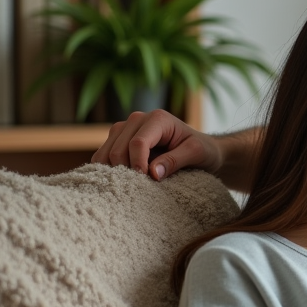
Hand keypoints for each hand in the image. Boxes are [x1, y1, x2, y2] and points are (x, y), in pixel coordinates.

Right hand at [92, 110, 221, 179]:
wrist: (202, 148)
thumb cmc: (202, 149)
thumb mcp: (196, 154)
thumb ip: (175, 160)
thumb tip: (153, 173)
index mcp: (158, 119)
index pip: (138, 142)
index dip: (138, 163)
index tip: (145, 180)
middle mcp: (137, 119)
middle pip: (118, 148)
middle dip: (126, 170)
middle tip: (139, 187)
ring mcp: (125, 128)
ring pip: (106, 152)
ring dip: (114, 171)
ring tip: (131, 185)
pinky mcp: (118, 139)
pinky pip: (103, 156)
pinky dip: (108, 170)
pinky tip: (122, 181)